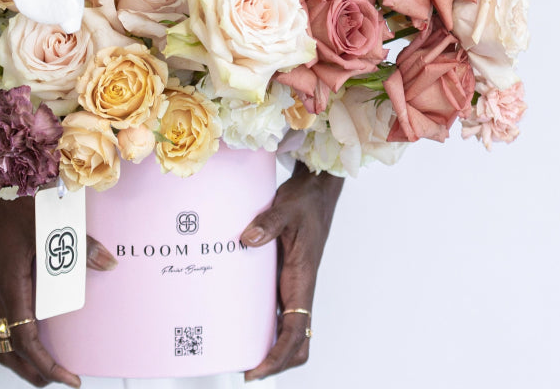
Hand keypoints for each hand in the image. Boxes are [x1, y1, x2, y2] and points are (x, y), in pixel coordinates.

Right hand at [0, 192, 117, 386]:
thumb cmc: (10, 203)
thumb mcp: (48, 222)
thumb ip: (79, 244)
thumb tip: (108, 263)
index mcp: (12, 285)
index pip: (26, 340)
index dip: (47, 365)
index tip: (69, 378)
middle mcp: (0, 292)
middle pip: (8, 349)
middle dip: (32, 370)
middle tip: (61, 377)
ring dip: (19, 357)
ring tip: (44, 363)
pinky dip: (12, 335)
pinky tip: (30, 328)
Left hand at [240, 163, 342, 380]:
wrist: (317, 190)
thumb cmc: (306, 200)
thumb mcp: (285, 208)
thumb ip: (267, 224)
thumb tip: (247, 240)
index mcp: (303, 279)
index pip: (295, 332)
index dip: (277, 357)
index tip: (256, 371)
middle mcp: (300, 287)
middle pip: (297, 342)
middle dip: (276, 363)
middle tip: (247, 370)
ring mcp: (294, 284)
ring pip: (290, 329)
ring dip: (273, 347)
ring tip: (242, 353)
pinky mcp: (287, 276)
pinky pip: (280, 310)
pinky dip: (268, 324)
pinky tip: (244, 321)